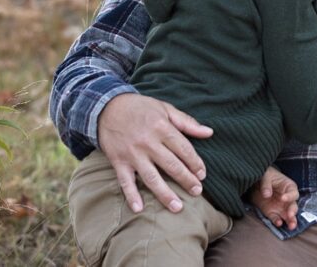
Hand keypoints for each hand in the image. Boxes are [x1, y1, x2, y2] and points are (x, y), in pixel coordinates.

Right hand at [97, 92, 212, 212]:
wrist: (107, 107)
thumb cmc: (141, 108)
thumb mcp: (165, 109)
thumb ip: (187, 122)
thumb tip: (209, 132)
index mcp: (162, 128)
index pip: (183, 149)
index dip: (195, 163)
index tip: (202, 175)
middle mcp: (148, 142)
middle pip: (171, 165)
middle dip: (186, 180)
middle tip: (197, 192)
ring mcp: (132, 153)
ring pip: (151, 177)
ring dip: (165, 194)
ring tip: (177, 208)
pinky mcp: (118, 161)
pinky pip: (125, 181)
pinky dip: (131, 195)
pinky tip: (139, 209)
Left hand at [249, 166, 298, 229]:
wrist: (256, 182)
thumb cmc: (266, 176)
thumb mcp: (266, 176)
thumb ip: (266, 184)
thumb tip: (266, 194)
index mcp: (289, 187)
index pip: (293, 193)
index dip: (289, 196)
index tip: (283, 198)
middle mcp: (287, 199)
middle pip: (293, 206)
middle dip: (293, 211)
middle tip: (290, 215)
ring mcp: (280, 207)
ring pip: (288, 216)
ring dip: (290, 221)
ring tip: (291, 226)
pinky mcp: (272, 213)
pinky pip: (276, 218)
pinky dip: (277, 222)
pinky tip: (278, 224)